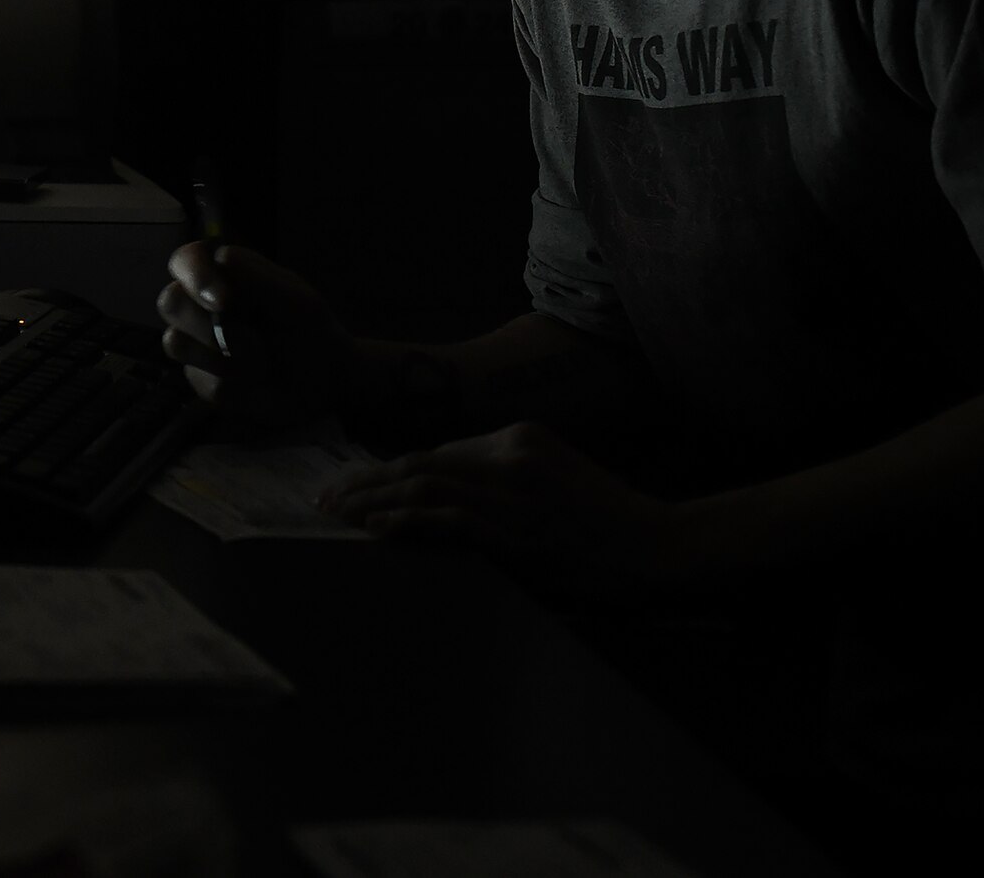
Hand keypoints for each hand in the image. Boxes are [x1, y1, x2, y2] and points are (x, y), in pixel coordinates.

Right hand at [156, 242, 364, 432]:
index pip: (186, 260)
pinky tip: (260, 382)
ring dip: (225, 356)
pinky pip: (201, 382)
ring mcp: (197, 343)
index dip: (195, 276)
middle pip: (170, 301)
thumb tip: (220, 257)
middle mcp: (200, 305)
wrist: (324, 381)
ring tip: (263, 361)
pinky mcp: (201, 380)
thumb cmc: (309, 329)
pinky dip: (238, 384)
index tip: (224, 301)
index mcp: (223, 275)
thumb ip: (259, 279)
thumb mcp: (297, 302)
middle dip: (209, 324)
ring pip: (175, 342)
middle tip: (253, 341)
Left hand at [319, 422, 710, 599]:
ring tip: (335, 514)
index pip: (437, 452)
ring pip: (424, 486)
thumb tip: (440, 500)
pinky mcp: (517, 527)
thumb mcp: (553, 481)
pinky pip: (446, 520)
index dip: (388, 468)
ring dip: (371, 501)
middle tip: (324, 498)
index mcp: (519, 437)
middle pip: (420, 462)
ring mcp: (514, 489)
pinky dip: (404, 522)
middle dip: (365, 481)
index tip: (353, 484)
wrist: (659, 545)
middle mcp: (511, 453)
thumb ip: (501, 483)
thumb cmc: (605, 524)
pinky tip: (374, 529)